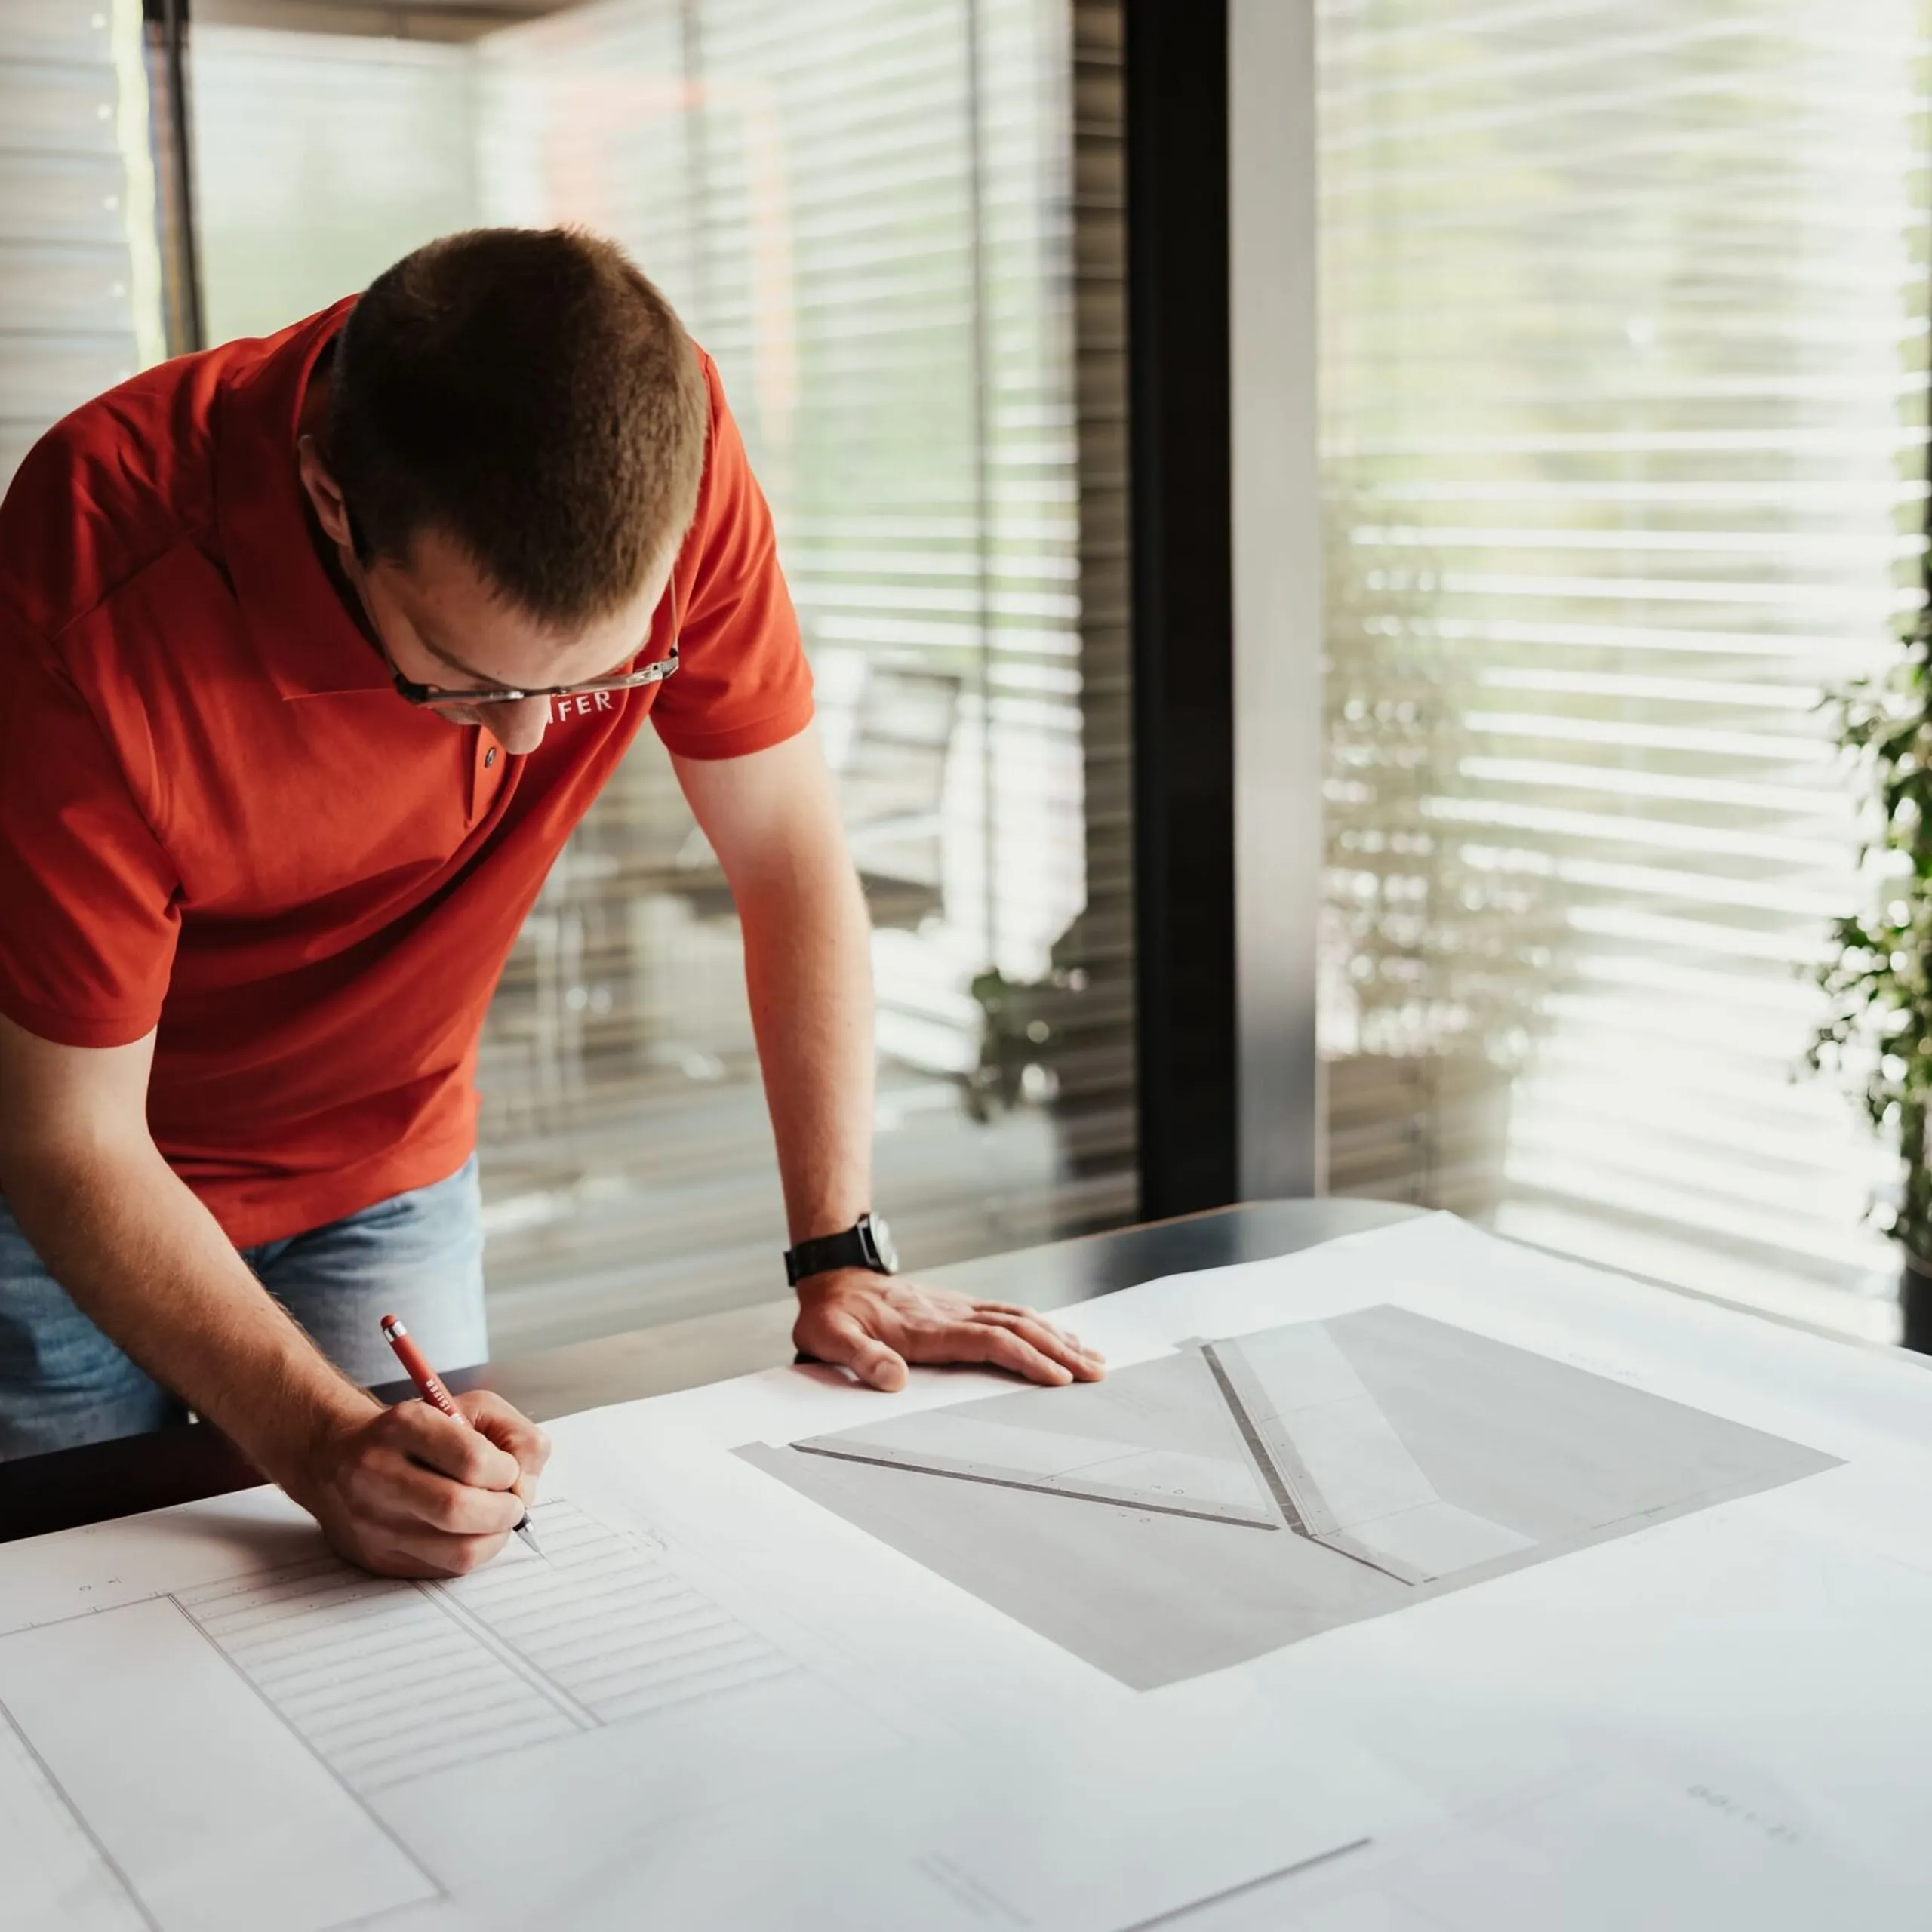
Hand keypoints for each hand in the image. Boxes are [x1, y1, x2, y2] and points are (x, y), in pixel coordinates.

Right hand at [280, 1389, 551, 1578]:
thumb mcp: (469, 1408)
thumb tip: (526, 1485)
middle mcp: (378, 1473)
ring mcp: (372, 1521)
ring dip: (494, 1538)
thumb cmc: (415, 1433)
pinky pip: (442, 1571)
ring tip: (494, 1519)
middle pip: (459, 1510)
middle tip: (512, 1504)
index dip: (507, 1470)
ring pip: (457, 1551)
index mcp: (404, 1426)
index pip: (472, 1459)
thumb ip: (515, 1436)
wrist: (336, 1456)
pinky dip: (471, 1554)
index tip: (509, 1469)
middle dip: (505, 1511)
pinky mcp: (375, 1557)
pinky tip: (469, 1534)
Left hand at [792, 1269, 1105, 1391]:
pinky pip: (1010, 1313)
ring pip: (1020, 1318)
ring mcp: (959, 1307)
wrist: (836, 1279)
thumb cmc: (834, 1316)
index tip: (1058, 1378)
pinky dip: (1041, 1325)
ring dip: (1058, 1337)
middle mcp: (952, 1314)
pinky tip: (1059, 1336)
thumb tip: (892, 1379)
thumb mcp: (831, 1338)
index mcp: (928, 1328)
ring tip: (1093, 1357)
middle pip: (1018, 1328)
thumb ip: (861, 1358)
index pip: (990, 1342)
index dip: (1026, 1359)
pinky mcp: (960, 1307)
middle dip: (1060, 1350)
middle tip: (1097, 1371)